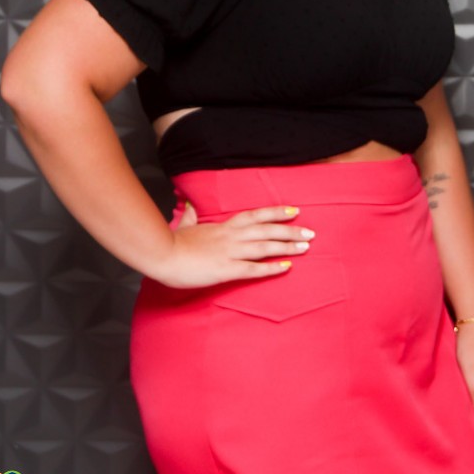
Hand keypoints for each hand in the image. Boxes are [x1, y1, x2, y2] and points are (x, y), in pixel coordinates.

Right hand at [152, 203, 314, 289]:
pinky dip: (271, 268)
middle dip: (290, 231)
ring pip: (264, 247)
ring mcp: (229, 252)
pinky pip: (253, 269)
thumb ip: (191, 215)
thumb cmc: (172, 242)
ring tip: (305, 247)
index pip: (255, 216)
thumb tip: (189, 204)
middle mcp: (230, 237)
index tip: (294, 211)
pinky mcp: (226, 270)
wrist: (162, 256)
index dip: (276, 213)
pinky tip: (286, 267)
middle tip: (310, 233)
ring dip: (286, 247)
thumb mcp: (184, 225)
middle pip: (266, 230)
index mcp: (223, 226)